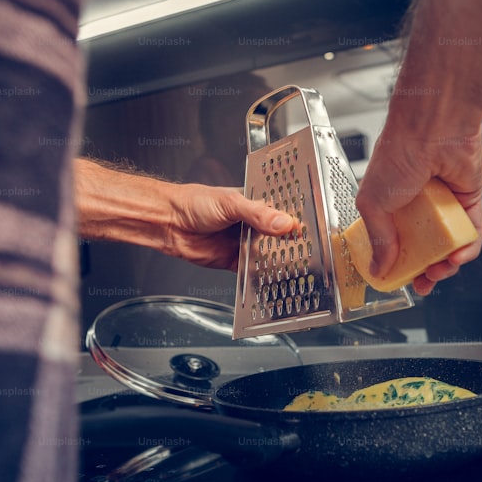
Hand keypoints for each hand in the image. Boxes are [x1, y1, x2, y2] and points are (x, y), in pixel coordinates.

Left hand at [75, 158, 297, 270]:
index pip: (283, 214)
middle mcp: (253, 225)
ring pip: (268, 256)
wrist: (169, 223)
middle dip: (291, 246)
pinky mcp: (235, 262)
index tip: (311, 231)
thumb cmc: (194, 202)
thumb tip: (284, 223)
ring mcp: (244, 244)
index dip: (296, 222)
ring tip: (296, 269)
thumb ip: (258, 215)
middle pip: (279, 238)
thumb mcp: (231, 204)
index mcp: (256, 205)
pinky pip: (253, 272)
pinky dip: (261, 276)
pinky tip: (272, 279)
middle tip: (308, 253)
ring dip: (278, 262)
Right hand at [355, 0, 481, 295]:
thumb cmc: (398, 154)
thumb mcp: (373, 205)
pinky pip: (471, 230)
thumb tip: (379, 268)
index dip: (396, 265)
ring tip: (442, 270)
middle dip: (424, 271)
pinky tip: (459, 256)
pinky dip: (467, 247)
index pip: (393, 242)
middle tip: (425, 284)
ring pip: (448, 243)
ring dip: (447, 263)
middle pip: (423, 247)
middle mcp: (417, 205)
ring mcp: (443, 203)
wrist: (433, 127)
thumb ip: (379, 239)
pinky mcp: (468, 199)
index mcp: (389, 204)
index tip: (399, 281)